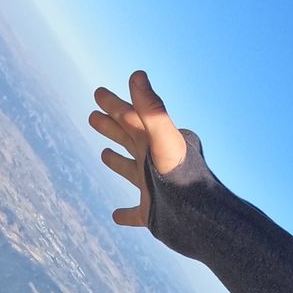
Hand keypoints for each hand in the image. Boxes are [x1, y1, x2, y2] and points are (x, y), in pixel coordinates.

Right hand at [89, 70, 187, 226]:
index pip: (131, 118)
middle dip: (113, 127)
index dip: (115, 105)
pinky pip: (136, 214)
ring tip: (104, 154)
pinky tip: (116, 216)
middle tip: (93, 116)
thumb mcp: (164, 139)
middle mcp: (154, 163)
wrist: (200, 218)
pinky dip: (126, 214)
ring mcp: (154, 189)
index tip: (98, 93)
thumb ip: (151, 110)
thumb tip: (137, 75)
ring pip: (132, 171)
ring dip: (118, 162)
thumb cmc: (181, 176)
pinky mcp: (153, 214)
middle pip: (130, 140)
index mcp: (154, 143)